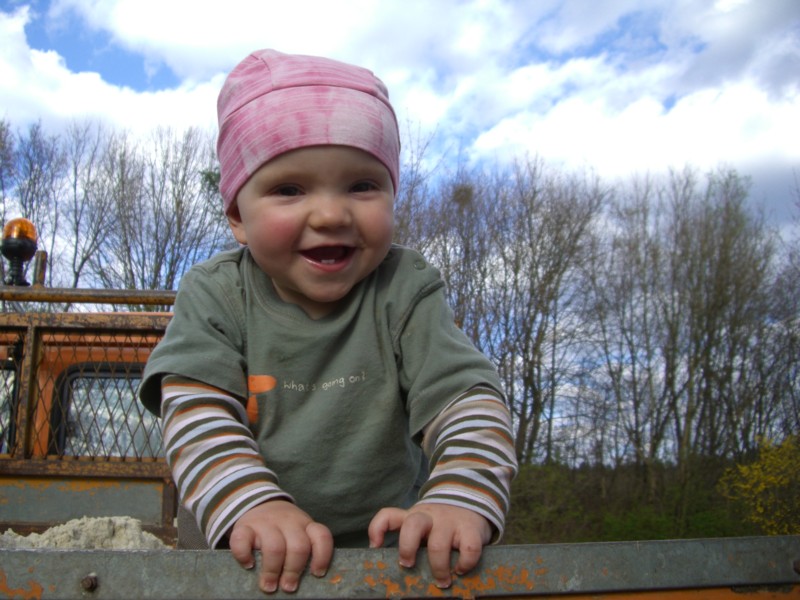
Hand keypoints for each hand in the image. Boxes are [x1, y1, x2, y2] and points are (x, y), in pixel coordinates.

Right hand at [228, 500, 332, 593]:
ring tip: (270, 586)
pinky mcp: (243, 526)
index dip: (322, 556)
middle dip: (294, 570)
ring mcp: (266, 522)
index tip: (317, 573)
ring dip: (272, 570)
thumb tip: (300, 582)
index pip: (321, 536)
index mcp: (305, 525)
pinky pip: (242, 541)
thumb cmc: (282, 529)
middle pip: (298, 546)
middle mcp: (288, 521)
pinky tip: (248, 565)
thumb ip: (302, 551)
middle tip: (288, 587)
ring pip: (274, 547)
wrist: (258, 504)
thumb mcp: (297, 533)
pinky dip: (244, 556)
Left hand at [368, 504, 491, 588]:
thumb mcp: (424, 524)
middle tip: (409, 566)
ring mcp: (450, 522)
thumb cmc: (442, 523)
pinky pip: (468, 549)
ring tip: (442, 581)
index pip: (389, 515)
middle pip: (412, 526)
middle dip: (407, 549)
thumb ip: (411, 538)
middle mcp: (430, 516)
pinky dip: (465, 564)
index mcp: (414, 516)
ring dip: (438, 568)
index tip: (376, 547)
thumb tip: (393, 564)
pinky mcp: (471, 529)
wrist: (473, 503)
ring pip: (438, 545)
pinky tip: (461, 570)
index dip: (377, 529)